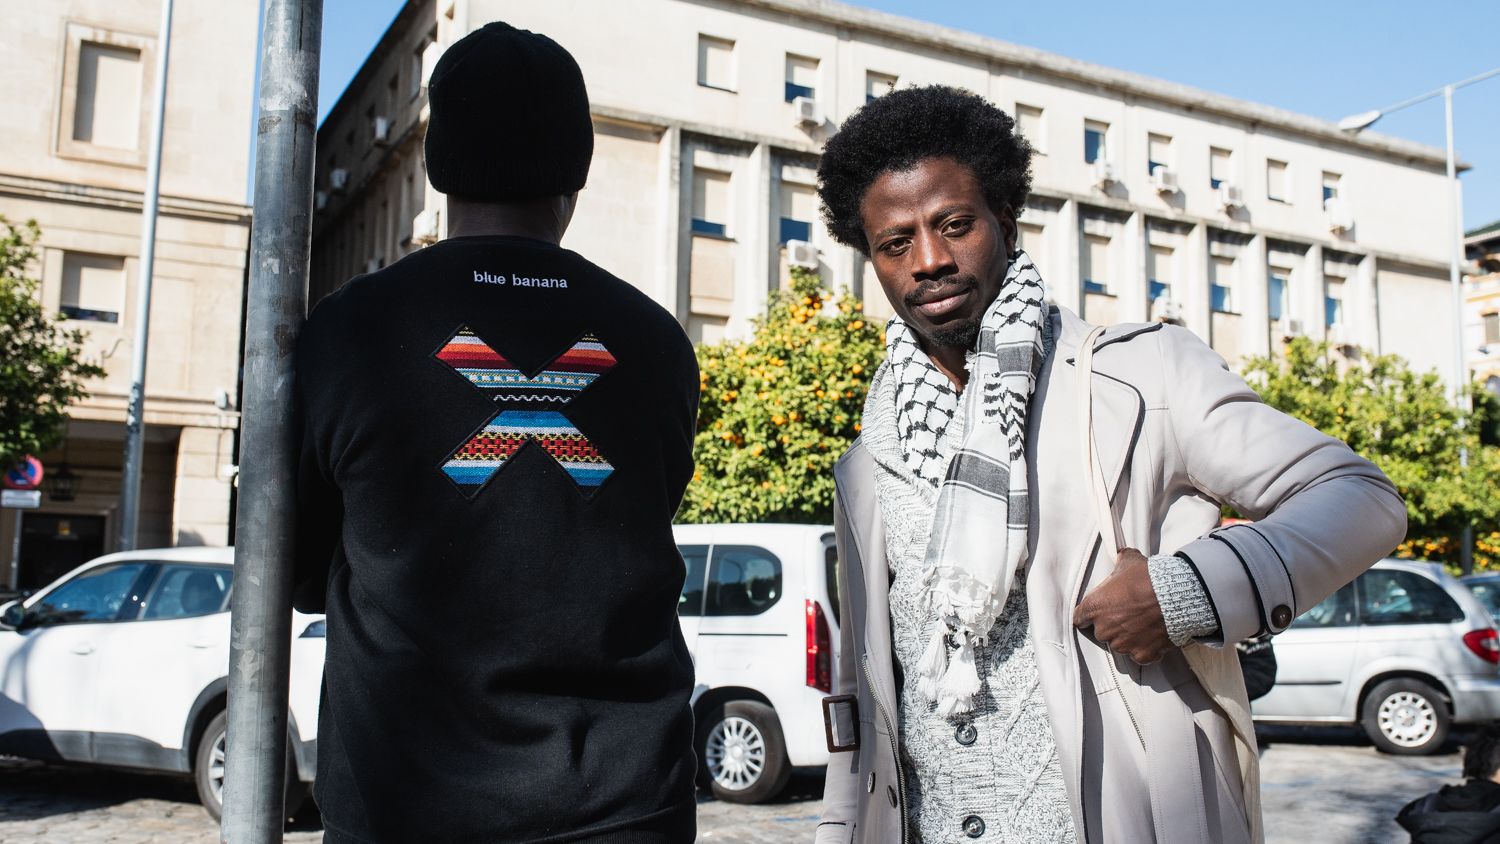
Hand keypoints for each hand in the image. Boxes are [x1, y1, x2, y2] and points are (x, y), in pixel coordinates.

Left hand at [1072, 548, 1171, 664]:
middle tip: (1129, 614)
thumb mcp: (1129, 561)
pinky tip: (1154, 635)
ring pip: (1121, 644)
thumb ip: (1119, 562)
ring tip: (1144, 623)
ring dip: (1129, 637)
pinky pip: (1139, 655)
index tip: (1097, 612)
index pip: (1080, 617)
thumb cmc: (1149, 578)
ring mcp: (1123, 644)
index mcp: (1094, 607)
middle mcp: (1104, 629)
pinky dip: (1145, 648)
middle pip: (1101, 632)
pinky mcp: (1142, 654)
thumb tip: (1121, 555)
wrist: (1176, 596)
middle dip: (1112, 625)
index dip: (1088, 615)